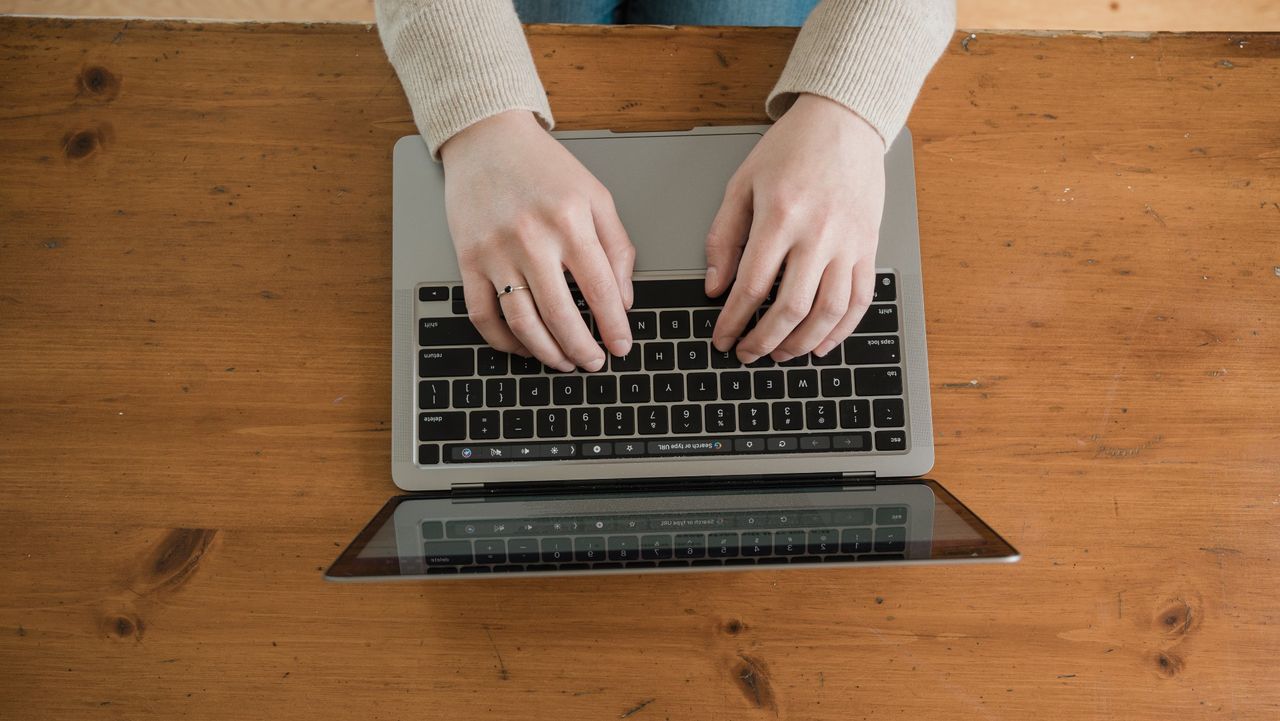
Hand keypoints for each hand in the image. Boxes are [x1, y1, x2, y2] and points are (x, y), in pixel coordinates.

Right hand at [440, 110, 634, 371]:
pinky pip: (483, 315)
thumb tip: (623, 300)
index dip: (613, 326)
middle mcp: (532, 238)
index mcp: (570, 220)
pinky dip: (503, 340)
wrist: (488, 138)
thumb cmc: (544, 168)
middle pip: (561, 314)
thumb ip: (617, 247)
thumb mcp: (596, 196)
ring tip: (564, 362)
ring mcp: (496, 251)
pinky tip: (523, 347)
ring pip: (522, 322)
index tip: (622, 346)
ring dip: (546, 352)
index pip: (600, 290)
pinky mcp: (468, 259)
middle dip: (582, 349)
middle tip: (594, 363)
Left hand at [705, 93, 885, 362]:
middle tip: (747, 353)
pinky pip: (860, 300)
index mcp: (780, 216)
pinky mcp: (869, 246)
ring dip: (801, 343)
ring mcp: (848, 242)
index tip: (722, 338)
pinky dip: (841, 330)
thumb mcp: (742, 184)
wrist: (844, 122)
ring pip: (827, 312)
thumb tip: (715, 287)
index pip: (753, 286)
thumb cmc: (791, 149)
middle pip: (790, 307)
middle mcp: (818, 233)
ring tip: (780, 354)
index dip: (734, 320)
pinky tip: (821, 344)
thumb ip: (724, 238)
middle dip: (764, 341)